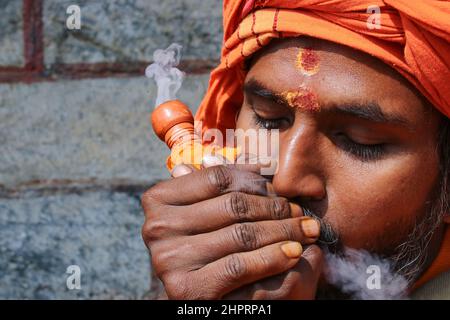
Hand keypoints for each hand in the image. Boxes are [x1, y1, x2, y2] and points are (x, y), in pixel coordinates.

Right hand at [141, 160, 323, 298]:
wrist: (199, 299)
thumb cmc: (207, 247)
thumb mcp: (209, 212)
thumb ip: (223, 185)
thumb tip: (256, 158)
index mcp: (158, 199)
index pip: (218, 178)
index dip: (255, 180)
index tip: (279, 186)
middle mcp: (156, 227)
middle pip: (233, 205)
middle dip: (274, 207)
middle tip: (299, 211)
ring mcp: (168, 259)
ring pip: (242, 234)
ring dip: (283, 231)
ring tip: (305, 230)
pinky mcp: (186, 288)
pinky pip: (240, 265)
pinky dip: (273, 257)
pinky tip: (294, 252)